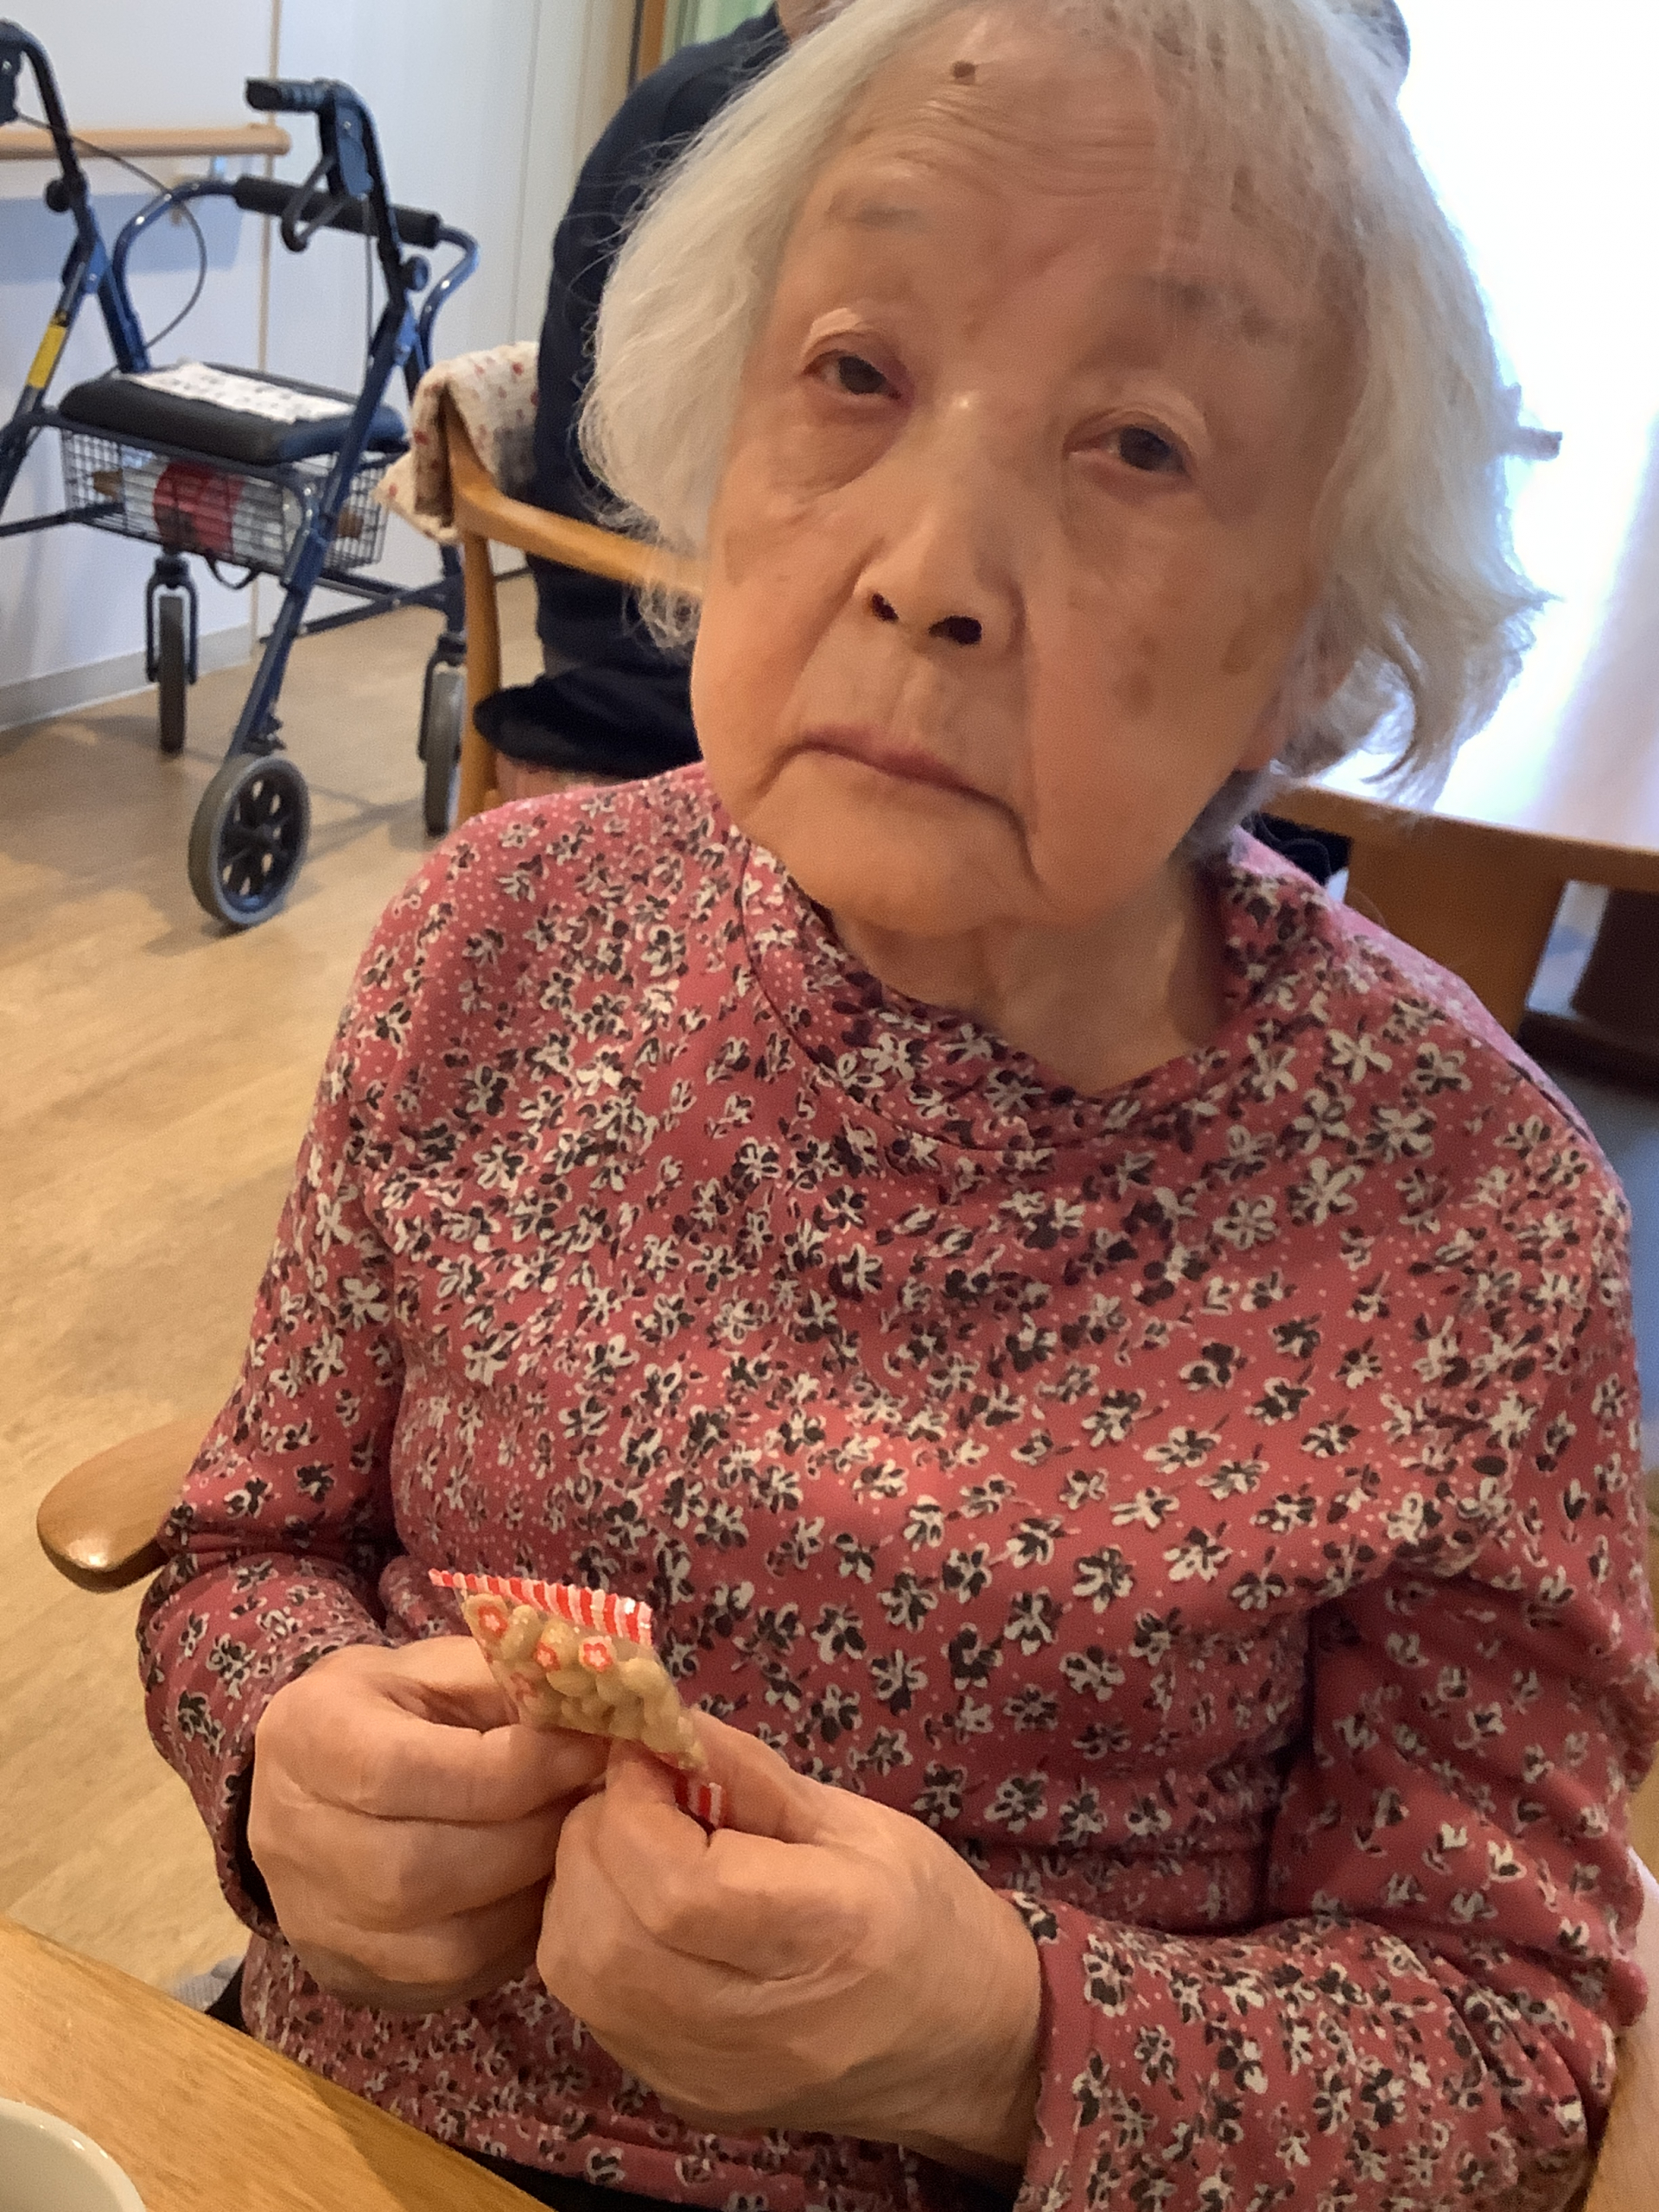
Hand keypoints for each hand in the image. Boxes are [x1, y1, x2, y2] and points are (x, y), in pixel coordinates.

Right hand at [249, 1637, 607, 2011]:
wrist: (309, 1780)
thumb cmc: (390, 1709)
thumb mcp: (437, 1667)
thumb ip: (505, 1687)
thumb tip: (590, 1724)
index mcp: (310, 1737)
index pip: (408, 1772)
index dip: (515, 1766)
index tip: (587, 1748)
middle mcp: (294, 1840)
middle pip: (421, 1869)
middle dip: (530, 1835)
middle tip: (588, 1802)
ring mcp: (317, 1924)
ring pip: (444, 1941)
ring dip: (528, 1892)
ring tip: (567, 1843)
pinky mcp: (354, 1978)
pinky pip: (452, 1980)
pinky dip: (511, 1938)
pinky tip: (534, 1887)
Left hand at [537, 1721, 1042, 2178]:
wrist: (965, 2052)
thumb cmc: (925, 1915)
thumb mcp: (856, 1821)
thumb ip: (747, 1776)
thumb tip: (658, 1723)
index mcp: (831, 1937)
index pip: (679, 1888)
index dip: (635, 1806)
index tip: (645, 1753)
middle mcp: (759, 2028)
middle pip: (609, 1936)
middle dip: (594, 1838)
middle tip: (633, 1792)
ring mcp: (710, 2076)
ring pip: (579, 1975)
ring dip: (580, 1887)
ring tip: (632, 1845)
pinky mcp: (678, 2097)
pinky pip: (590, 2008)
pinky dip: (591, 1936)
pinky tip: (635, 1906)